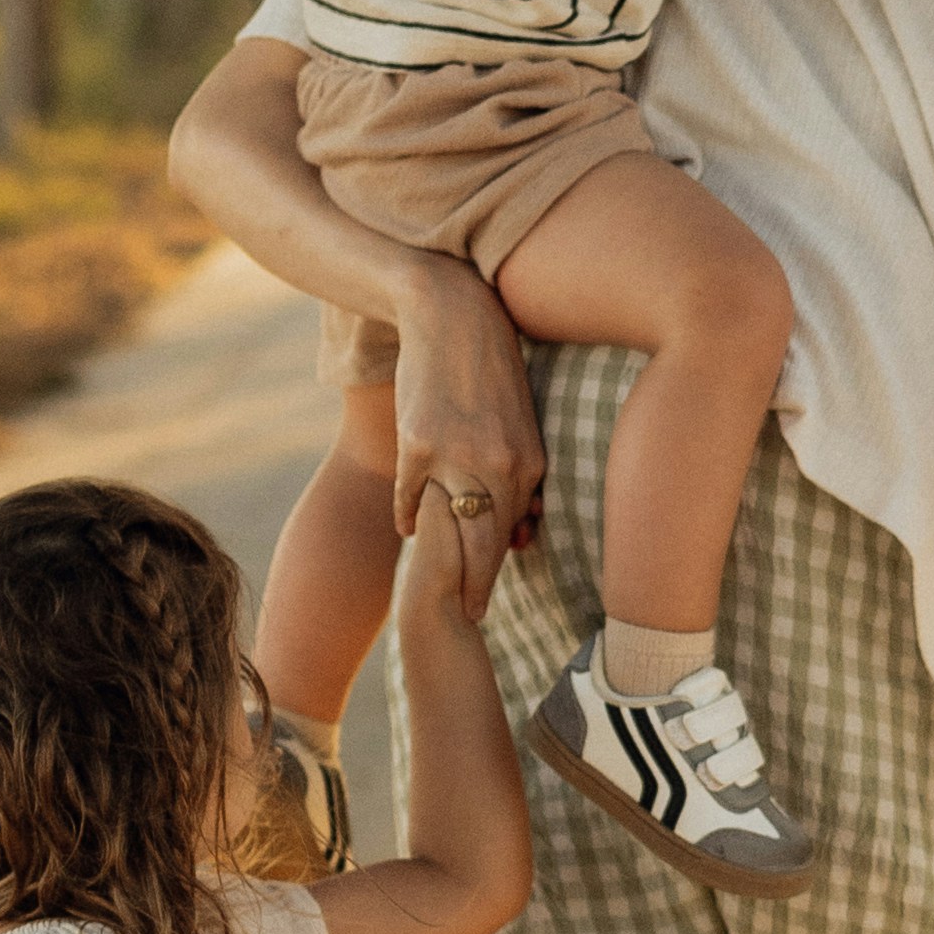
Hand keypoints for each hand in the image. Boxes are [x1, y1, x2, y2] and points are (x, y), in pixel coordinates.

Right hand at [381, 261, 545, 612]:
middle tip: (472, 617)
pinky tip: (406, 531)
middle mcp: (497, 464)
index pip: (514, 531)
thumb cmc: (492, 369)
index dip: (501, 567)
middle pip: (487, 543)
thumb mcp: (520, 417)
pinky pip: (408, 497)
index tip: (491, 598)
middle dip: (480, 585)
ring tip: (438, 590)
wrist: (451, 316)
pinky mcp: (416, 444)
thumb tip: (523, 527)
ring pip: (449, 527)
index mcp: (528, 459)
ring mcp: (454, 456)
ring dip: (444, 562)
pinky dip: (406, 516)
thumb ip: (523, 472)